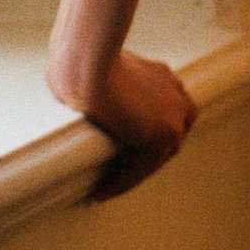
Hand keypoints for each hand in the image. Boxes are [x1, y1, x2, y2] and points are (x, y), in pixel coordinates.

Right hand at [51, 50, 198, 200]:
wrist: (87, 61)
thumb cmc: (83, 58)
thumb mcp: (102, 65)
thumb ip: (107, 79)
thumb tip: (70, 86)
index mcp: (166, 78)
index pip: (158, 116)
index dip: (138, 133)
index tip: (119, 146)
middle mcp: (179, 98)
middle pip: (161, 139)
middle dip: (138, 156)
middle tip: (112, 172)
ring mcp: (175, 119)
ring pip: (153, 158)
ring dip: (129, 173)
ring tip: (103, 187)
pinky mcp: (161, 139)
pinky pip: (140, 170)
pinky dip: (120, 183)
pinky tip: (100, 191)